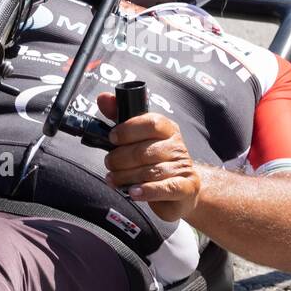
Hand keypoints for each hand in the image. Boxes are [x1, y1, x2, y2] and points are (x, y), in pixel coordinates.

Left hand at [97, 92, 200, 222]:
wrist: (183, 186)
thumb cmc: (155, 159)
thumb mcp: (138, 136)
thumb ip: (120, 116)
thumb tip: (103, 98)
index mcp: (167, 129)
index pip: (151, 123)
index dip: (128, 130)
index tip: (112, 138)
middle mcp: (177, 146)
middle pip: (144, 151)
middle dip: (120, 159)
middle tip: (109, 163)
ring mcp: (183, 167)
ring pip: (149, 172)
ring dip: (125, 177)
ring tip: (113, 179)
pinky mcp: (186, 187)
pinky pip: (164, 189)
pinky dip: (146, 191)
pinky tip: (133, 192)